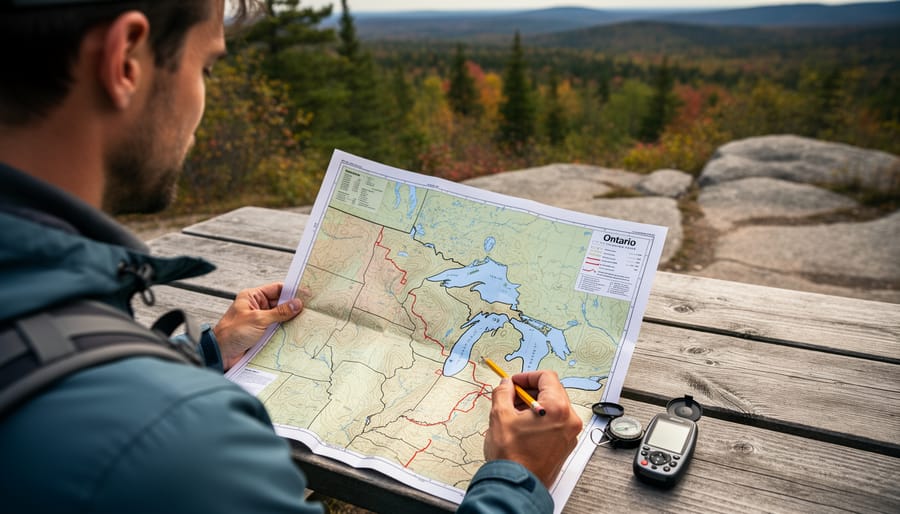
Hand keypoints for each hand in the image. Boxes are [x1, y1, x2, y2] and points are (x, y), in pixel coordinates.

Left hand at [214, 282, 302, 370]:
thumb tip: (297, 304)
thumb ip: (279, 312)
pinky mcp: (262, 333)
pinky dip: (286, 330)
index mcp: (252, 297)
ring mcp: (260, 320)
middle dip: (294, 306)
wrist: (220, 354)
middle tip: (311, 309)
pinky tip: (297, 332)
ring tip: (307, 320)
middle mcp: (257, 307)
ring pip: (280, 317)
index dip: (292, 291)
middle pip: (280, 303)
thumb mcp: (258, 320)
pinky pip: (277, 329)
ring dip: (291, 320)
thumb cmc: (232, 333)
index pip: (276, 289)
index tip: (307, 294)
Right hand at [483, 370, 582, 487]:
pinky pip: (555, 423)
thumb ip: (502, 393)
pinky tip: (522, 427)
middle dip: (529, 391)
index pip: (547, 377)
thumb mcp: (500, 416)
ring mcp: (569, 435)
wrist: (516, 486)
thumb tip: (505, 384)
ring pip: (553, 408)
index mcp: (557, 409)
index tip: (514, 383)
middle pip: (552, 391)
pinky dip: (540, 419)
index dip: (527, 376)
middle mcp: (569, 420)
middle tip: (511, 397)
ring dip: (534, 405)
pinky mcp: (565, 446)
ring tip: (513, 414)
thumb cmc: (512, 457)